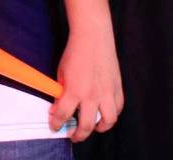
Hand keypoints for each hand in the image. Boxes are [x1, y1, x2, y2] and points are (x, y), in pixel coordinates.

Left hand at [48, 27, 122, 141]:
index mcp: (74, 91)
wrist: (93, 36)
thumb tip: (57, 108)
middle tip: (74, 135)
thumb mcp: (61, 73)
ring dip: (100, 128)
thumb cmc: (75, 53)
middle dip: (78, 134)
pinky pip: (117, 108)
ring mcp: (107, 92)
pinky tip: (105, 113)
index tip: (55, 126)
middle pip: (86, 126)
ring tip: (94, 127)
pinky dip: (112, 114)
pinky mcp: (117, 87)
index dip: (56, 124)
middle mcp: (92, 95)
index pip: (63, 115)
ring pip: (108, 121)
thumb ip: (60, 92)